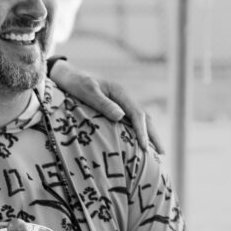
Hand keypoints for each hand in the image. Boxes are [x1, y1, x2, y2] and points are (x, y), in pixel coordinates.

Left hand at [48, 60, 163, 152]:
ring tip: (156, 152)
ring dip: (149, 134)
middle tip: (162, 153)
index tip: (145, 147)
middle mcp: (123, 97)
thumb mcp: (87, 91)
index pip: (137, 113)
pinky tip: (138, 144)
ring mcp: (120, 102)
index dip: (142, 131)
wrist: (67, 76)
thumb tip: (121, 117)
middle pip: (144, 117)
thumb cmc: (75, 83)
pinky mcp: (114, 107)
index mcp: (120, 92)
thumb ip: (103, 103)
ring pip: (139, 119)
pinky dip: (138, 132)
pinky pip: (130, 121)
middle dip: (154, 134)